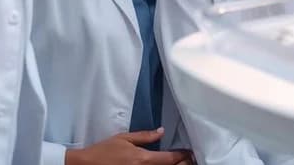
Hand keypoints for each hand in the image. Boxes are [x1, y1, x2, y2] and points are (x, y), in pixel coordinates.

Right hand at [65, 129, 194, 164]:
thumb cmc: (103, 151)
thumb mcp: (124, 138)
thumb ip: (145, 136)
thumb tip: (161, 131)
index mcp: (143, 159)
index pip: (171, 159)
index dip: (183, 156)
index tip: (189, 152)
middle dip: (182, 164)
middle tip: (188, 159)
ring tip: (179, 163)